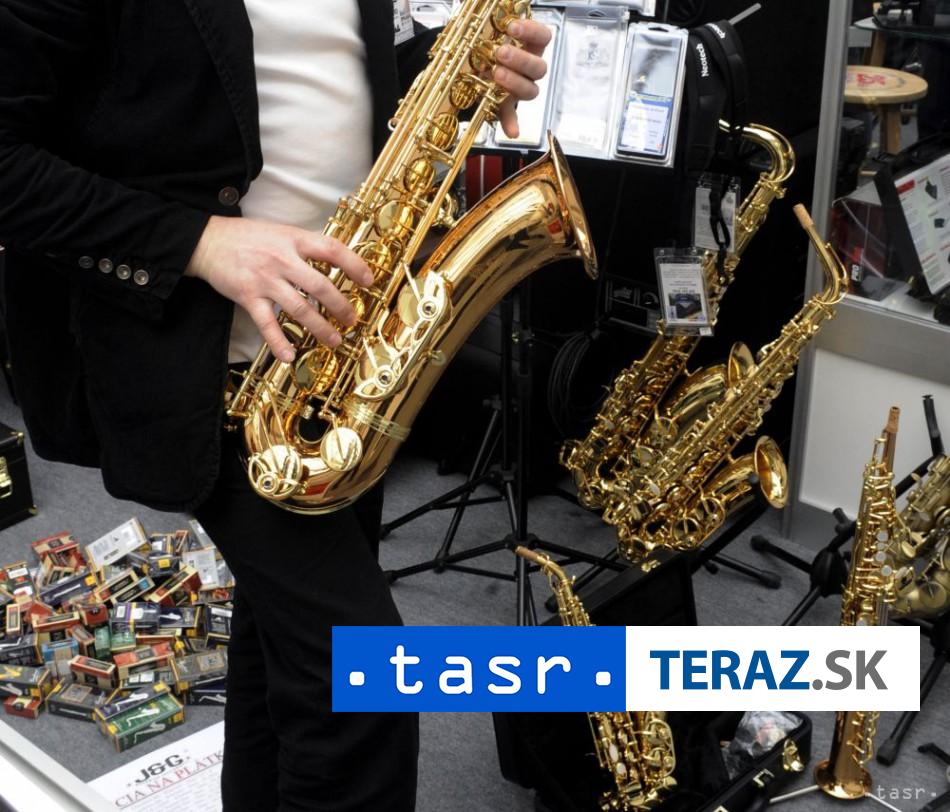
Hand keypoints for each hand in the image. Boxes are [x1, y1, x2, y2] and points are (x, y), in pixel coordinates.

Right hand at [185, 215, 373, 362]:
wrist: (207, 240)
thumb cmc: (249, 237)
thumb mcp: (281, 232)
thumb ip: (305, 246)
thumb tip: (336, 261)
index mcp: (294, 239)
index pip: (332, 250)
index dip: (355, 265)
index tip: (369, 281)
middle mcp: (282, 259)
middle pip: (320, 285)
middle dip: (340, 306)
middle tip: (352, 320)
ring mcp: (265, 279)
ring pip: (299, 308)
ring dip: (319, 327)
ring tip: (334, 340)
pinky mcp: (248, 295)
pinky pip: (266, 323)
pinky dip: (278, 342)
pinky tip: (289, 355)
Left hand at [494, 19, 550, 138]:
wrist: (475, 62)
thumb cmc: (489, 46)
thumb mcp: (493, 34)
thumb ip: (497, 26)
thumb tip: (500, 14)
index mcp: (530, 47)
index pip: (544, 37)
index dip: (532, 32)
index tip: (513, 27)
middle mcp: (530, 69)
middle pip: (539, 68)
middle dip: (521, 60)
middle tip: (501, 53)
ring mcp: (521, 88)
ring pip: (530, 90)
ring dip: (515, 83)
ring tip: (496, 74)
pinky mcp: (507, 104)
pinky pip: (512, 116)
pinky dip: (512, 124)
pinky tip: (512, 132)